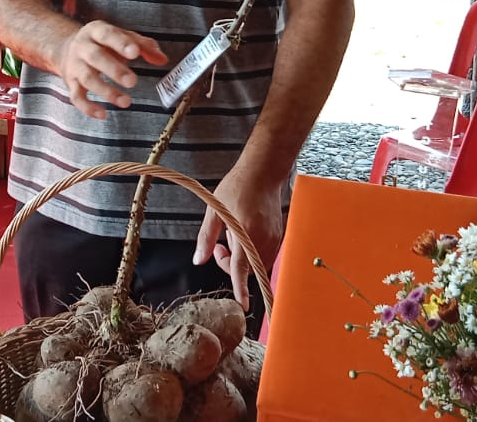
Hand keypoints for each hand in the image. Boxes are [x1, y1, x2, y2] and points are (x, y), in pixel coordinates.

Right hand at [54, 21, 167, 119]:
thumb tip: (162, 60)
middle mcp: (83, 47)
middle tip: (132, 81)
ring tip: (125, 102)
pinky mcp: (70, 83)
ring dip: (106, 91)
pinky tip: (103, 114)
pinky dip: (88, 108)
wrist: (66, 49)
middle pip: (96, 57)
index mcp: (96, 31)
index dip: (121, 44)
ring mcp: (75, 65)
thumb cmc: (102, 43)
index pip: (108, 35)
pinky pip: (76, 97)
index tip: (135, 53)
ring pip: (87, 79)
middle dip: (114, 70)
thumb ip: (144, 46)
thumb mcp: (121, 36)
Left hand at [193, 163, 284, 308]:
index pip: (242, 268)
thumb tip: (198, 260)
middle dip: (231, 266)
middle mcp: (263, 238)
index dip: (241, 288)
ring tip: (231, 236)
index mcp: (246, 232)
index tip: (242, 306)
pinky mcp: (279, 236)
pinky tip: (243, 234)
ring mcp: (274, 238)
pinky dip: (251, 252)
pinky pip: (264, 255)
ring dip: (242, 259)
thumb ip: (206, 238)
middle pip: (248, 269)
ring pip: (257, 264)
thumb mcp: (215, 210)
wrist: (263, 171)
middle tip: (218, 247)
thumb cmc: (237, 187)